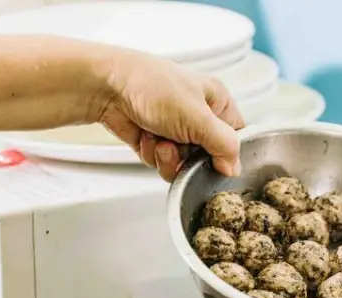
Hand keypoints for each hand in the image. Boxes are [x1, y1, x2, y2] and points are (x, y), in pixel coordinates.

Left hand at [97, 50, 243, 180]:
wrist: (104, 86)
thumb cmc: (150, 86)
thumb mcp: (198, 117)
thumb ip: (224, 145)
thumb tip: (234, 167)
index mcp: (216, 100)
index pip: (236, 136)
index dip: (228, 152)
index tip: (216, 160)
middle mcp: (197, 114)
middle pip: (208, 155)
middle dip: (190, 157)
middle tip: (180, 145)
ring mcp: (175, 127)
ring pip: (183, 162)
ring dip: (169, 157)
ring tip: (158, 138)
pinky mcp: (154, 139)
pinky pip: (162, 161)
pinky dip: (152, 154)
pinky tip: (145, 137)